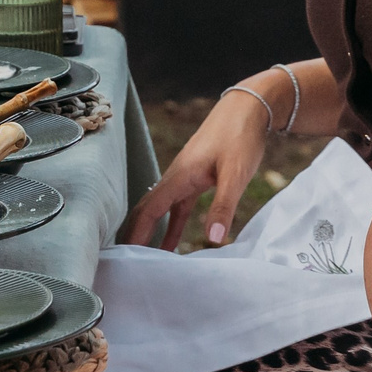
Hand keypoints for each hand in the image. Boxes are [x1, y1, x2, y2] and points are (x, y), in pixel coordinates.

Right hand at [124, 85, 275, 248]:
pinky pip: (176, 207)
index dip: (135, 234)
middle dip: (133, 234)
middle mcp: (175, 177)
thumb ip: (223, 206)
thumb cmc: (240, 137)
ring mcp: (184, 177)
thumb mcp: (235, 174)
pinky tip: (172, 245)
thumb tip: (213, 240)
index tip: (123, 256)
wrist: (248, 109)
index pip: (148, 210)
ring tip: (143, 259)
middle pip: (146, 210)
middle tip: (123, 262)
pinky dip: (170, 226)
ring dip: (150, 232)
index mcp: (179, 176)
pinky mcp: (196, 178)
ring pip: (159, 209)